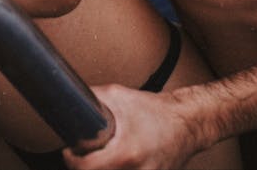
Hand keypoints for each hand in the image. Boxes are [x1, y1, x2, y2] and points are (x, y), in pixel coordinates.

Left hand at [62, 84, 200, 169]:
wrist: (187, 124)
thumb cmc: (156, 111)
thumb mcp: (120, 95)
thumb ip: (93, 97)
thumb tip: (69, 94)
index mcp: (126, 153)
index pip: (86, 168)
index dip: (73, 159)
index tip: (71, 151)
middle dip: (87, 166)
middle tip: (85, 153)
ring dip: (102, 169)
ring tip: (102, 156)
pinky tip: (117, 162)